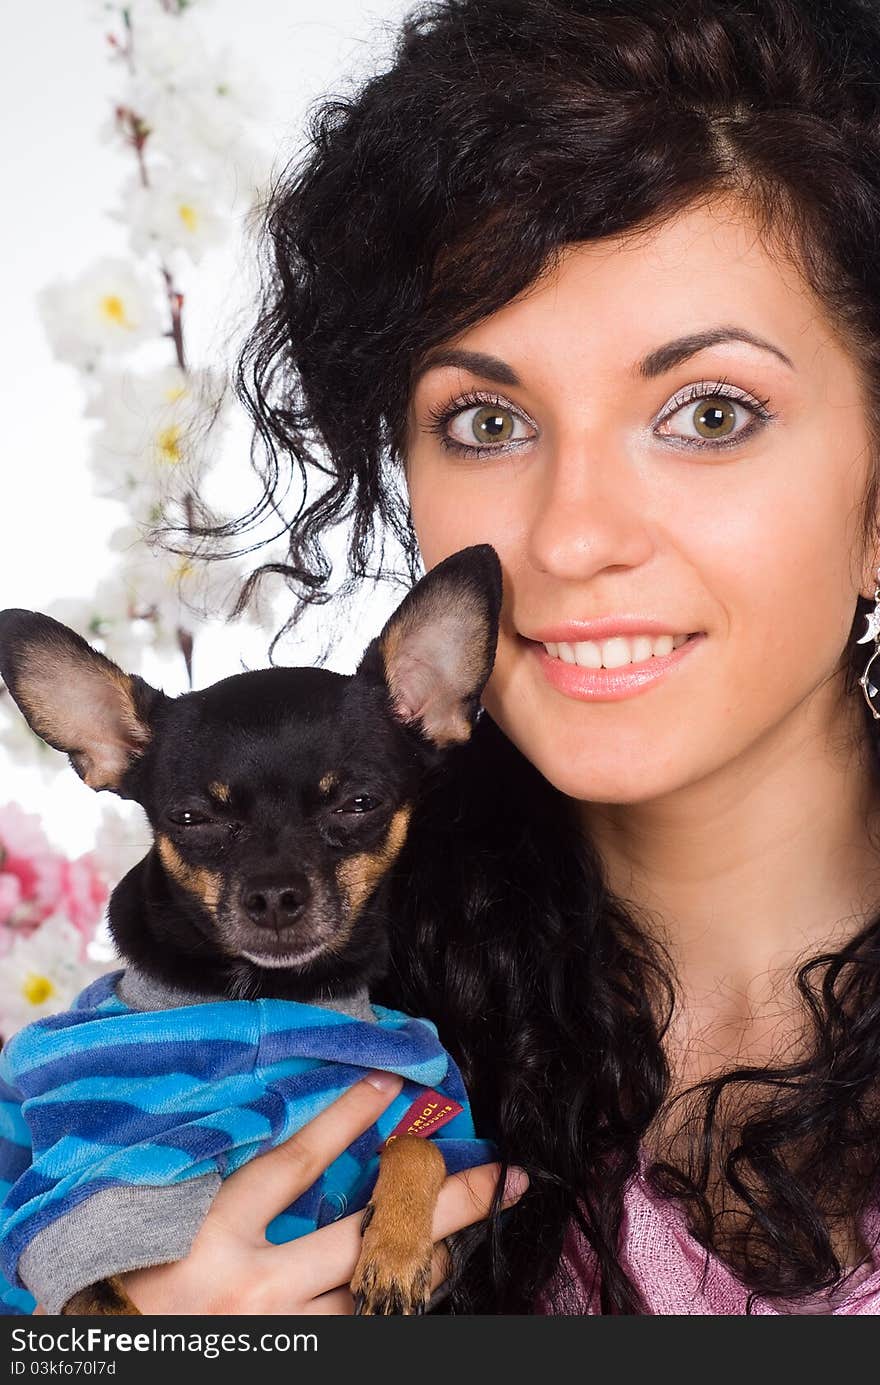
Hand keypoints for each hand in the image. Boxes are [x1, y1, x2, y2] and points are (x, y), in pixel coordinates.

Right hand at [85, 1070, 526, 1314]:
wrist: (117, 1348)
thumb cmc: (132, 1276)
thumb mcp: (166, 1213)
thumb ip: (221, 1170)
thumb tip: (288, 1112)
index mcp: (214, 1235)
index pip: (292, 1167)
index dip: (344, 1121)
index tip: (390, 1084)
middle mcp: (252, 1290)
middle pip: (367, 1240)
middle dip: (443, 1203)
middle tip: (501, 1173)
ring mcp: (277, 1334)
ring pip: (375, 1297)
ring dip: (428, 1259)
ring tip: (475, 1225)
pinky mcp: (291, 1360)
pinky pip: (358, 1330)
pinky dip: (394, 1301)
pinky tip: (425, 1276)